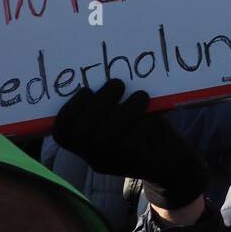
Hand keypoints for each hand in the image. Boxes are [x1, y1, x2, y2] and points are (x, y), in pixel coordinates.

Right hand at [51, 79, 207, 210]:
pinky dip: (145, 120)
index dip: (70, 109)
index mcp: (84, 145)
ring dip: (127, 108)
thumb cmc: (139, 128)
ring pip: (109, 135)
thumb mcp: (119, 117)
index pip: (62, 131)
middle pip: (83, 132)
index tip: (86, 91)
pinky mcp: (135, 162)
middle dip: (100, 102)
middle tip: (117, 84)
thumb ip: (108, 103)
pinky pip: (134, 139)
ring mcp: (113, 163)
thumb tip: (109, 68)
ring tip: (141, 96)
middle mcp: (93, 157)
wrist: (168, 161)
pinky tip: (153, 114)